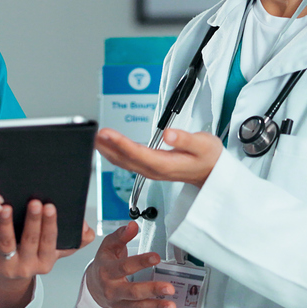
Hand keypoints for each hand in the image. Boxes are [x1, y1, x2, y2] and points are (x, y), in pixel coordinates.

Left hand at [0, 200, 96, 307]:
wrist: (6, 282)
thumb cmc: (33, 258)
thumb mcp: (55, 252)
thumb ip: (75, 240)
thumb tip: (87, 229)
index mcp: (45, 263)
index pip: (50, 242)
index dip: (49, 224)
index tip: (50, 206)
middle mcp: (27, 267)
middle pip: (30, 241)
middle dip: (33, 221)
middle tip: (34, 201)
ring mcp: (7, 268)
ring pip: (7, 244)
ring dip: (7, 225)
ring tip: (7, 207)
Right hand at [84, 221, 175, 307]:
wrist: (93, 285)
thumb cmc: (104, 264)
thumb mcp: (109, 246)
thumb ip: (121, 235)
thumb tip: (133, 226)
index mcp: (107, 272)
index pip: (124, 267)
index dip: (140, 262)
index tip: (156, 257)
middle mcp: (112, 291)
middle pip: (132, 292)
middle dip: (152, 290)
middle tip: (169, 288)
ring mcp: (120, 305)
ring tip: (172, 307)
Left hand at [95, 127, 223, 187]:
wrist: (212, 173)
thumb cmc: (209, 158)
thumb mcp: (203, 144)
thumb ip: (185, 139)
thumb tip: (169, 134)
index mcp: (167, 165)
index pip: (139, 154)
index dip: (121, 144)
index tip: (107, 134)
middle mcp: (155, 170)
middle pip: (126, 159)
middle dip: (109, 146)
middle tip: (94, 134)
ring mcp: (151, 171)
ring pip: (124, 162)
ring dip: (108, 151)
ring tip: (95, 138)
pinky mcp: (150, 168)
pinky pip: (128, 162)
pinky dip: (115, 154)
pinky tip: (107, 147)